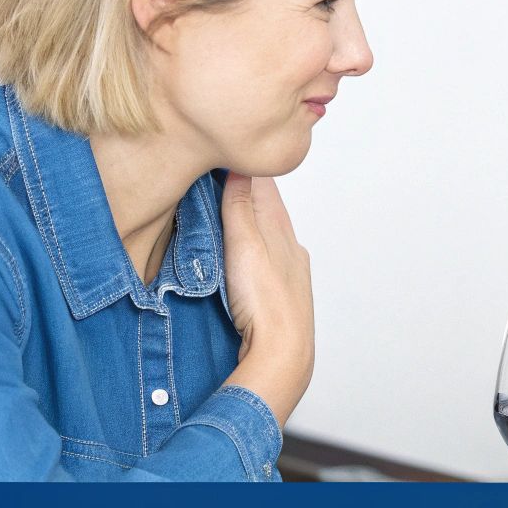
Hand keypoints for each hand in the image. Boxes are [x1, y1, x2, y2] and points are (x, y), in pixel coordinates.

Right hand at [220, 174, 313, 424]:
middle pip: (267, 210)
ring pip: (267, 236)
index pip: (264, 186)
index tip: (222, 152)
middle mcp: (291, 248)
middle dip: (244, 192)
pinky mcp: (280, 295)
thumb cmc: (266, 301)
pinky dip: (251, 249)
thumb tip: (241, 165)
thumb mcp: (247, 243)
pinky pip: (264, 261)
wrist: (283, 354)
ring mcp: (288, 272)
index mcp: (283, 231)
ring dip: (248, 222)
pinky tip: (242, 255)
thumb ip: (242, 205)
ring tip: (225, 210)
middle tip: (217, 176)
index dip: (242, 169)